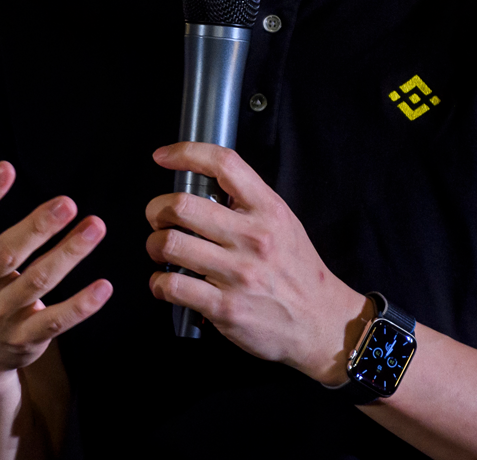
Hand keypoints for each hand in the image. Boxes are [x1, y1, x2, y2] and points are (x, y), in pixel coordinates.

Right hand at [0, 152, 111, 394]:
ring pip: (37, 283)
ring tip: (96, 227)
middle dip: (37, 228)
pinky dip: (80, 307)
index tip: (7, 166)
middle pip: (7, 254)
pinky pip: (54, 322)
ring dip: (68, 255)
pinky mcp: (25, 338)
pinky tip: (104, 287)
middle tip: (68, 202)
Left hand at [145, 143, 367, 383]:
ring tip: (160, 251)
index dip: (186, 153)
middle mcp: (253, 238)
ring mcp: (238, 274)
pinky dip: (159, 283)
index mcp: (268, 210)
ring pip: (170, 244)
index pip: (224, 164)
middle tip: (157, 219)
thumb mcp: (283, 223)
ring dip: (154, 246)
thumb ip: (248, 202)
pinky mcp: (225, 308)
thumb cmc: (298, 272)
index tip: (164, 157)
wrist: (322, 323)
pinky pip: (173, 286)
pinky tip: (165, 283)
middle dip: (156, 210)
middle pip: (182, 205)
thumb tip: (203, 185)